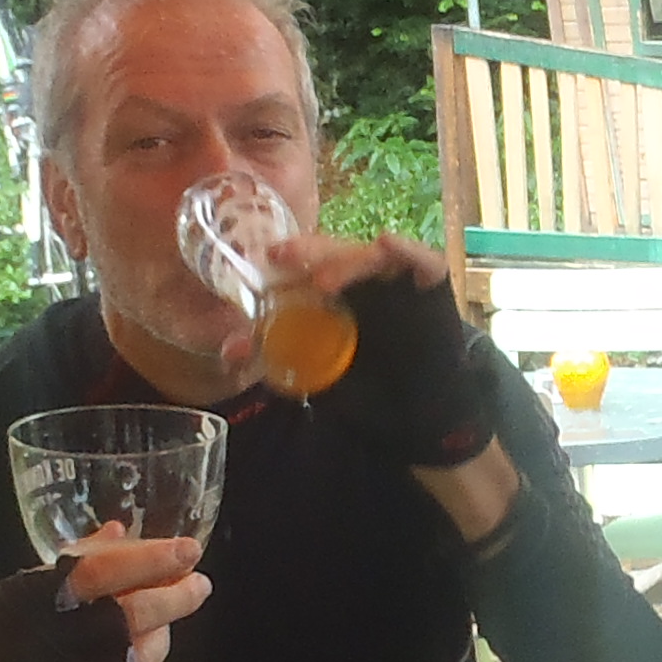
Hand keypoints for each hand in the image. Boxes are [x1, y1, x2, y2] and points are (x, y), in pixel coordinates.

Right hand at [0, 536, 206, 661]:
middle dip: (176, 595)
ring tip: (178, 607)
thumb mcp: (29, 589)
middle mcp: (66, 636)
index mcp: (45, 598)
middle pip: (136, 612)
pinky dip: (146, 653)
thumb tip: (118, 531)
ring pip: (142, 648)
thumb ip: (76, 561)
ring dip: (168, 626)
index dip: (151, 557)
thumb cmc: (3, 637)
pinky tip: (151, 639)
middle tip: (199, 581)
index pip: (106, 569)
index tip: (186, 548)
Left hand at [288, 229, 493, 469]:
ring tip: (324, 282)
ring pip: (371, 256)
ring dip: (347, 262)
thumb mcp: (315, 373)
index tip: (264, 260)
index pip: (308, 266)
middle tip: (283, 256)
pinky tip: (387, 243)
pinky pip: (423, 260)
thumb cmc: (368, 389)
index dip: (287, 260)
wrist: (420, 418)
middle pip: (335, 254)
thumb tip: (229, 351)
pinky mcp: (432, 284)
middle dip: (309, 252)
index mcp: (336, 293)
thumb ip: (278, 357)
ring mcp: (399, 279)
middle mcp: (365, 280)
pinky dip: (407, 250)